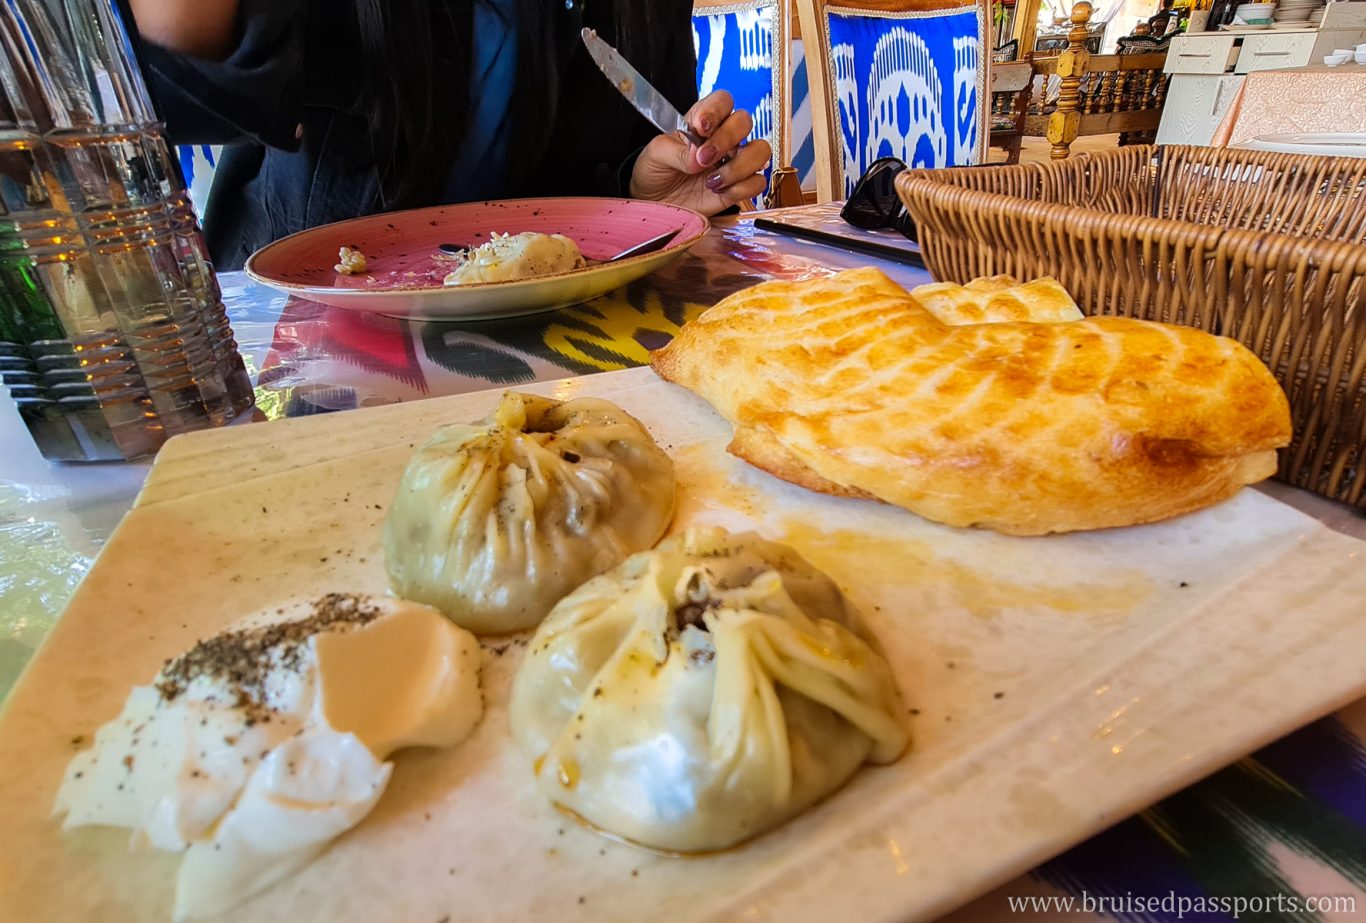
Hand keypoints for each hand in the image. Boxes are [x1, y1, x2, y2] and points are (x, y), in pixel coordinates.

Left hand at [629, 90, 772, 214]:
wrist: (654, 204)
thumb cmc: (655, 173)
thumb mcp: (655, 155)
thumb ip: (676, 151)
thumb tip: (698, 158)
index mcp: (702, 122)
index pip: (722, 101)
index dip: (716, 110)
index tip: (701, 127)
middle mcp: (722, 139)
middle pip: (745, 121)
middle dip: (726, 139)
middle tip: (704, 158)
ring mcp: (733, 163)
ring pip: (760, 151)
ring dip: (738, 166)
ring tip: (712, 181)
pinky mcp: (738, 188)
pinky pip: (757, 182)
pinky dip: (741, 188)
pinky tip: (720, 192)